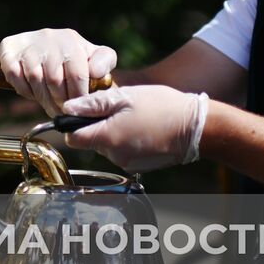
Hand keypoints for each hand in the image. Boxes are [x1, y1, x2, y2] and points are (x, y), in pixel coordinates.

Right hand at [0, 28, 117, 116]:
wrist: (42, 47)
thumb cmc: (73, 57)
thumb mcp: (94, 56)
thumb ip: (105, 61)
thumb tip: (96, 72)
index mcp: (70, 38)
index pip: (77, 74)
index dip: (78, 96)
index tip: (78, 107)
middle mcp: (48, 35)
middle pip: (55, 80)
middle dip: (60, 101)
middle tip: (62, 111)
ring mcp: (27, 42)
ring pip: (36, 79)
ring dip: (43, 98)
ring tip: (49, 105)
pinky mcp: (8, 49)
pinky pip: (15, 77)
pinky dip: (24, 90)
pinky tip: (32, 91)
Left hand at [62, 85, 208, 171]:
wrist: (195, 128)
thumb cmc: (161, 107)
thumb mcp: (124, 97)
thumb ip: (92, 104)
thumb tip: (67, 107)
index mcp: (107, 138)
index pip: (72, 139)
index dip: (71, 125)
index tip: (82, 112)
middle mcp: (114, 156)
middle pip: (90, 142)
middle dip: (97, 125)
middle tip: (117, 109)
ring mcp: (126, 163)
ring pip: (106, 147)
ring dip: (112, 132)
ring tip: (133, 117)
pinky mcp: (137, 166)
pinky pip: (121, 152)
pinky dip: (126, 141)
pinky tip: (142, 129)